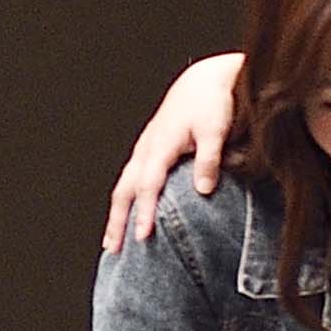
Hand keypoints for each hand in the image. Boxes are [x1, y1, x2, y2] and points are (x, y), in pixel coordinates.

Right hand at [104, 53, 245, 250]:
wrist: (206, 80)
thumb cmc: (213, 102)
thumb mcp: (217, 128)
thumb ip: (210, 158)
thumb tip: (203, 190)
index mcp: (162, 144)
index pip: (148, 185)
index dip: (145, 211)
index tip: (142, 236)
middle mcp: (147, 148)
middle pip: (126, 189)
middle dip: (119, 220)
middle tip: (115, 250)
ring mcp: (145, 148)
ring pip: (124, 186)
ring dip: (117, 214)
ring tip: (113, 243)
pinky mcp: (149, 150)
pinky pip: (131, 179)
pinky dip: (125, 201)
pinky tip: (128, 217)